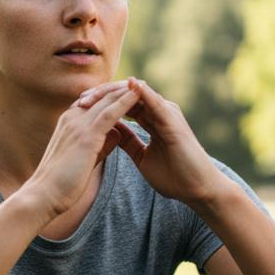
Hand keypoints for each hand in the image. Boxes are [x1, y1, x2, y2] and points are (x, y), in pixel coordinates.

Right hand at [22, 85, 141, 216]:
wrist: (44, 195)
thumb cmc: (61, 183)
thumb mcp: (84, 157)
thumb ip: (100, 143)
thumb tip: (117, 134)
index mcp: (69, 122)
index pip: (95, 101)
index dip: (113, 96)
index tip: (131, 92)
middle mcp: (72, 117)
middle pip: (102, 96)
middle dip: (122, 89)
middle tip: (142, 82)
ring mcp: (78, 124)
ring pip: (107, 100)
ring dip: (127, 91)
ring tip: (145, 83)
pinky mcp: (86, 135)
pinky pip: (110, 113)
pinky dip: (125, 102)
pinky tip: (139, 96)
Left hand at [76, 77, 224, 205]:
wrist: (197, 189)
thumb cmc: (174, 176)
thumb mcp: (141, 157)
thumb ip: (128, 142)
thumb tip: (110, 134)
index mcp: (151, 119)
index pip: (122, 105)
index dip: (100, 105)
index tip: (78, 109)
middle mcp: (159, 111)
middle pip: (126, 95)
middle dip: (102, 96)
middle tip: (79, 100)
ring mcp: (167, 113)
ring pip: (136, 94)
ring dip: (114, 93)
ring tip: (93, 94)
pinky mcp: (173, 120)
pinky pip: (155, 101)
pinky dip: (141, 92)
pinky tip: (128, 86)